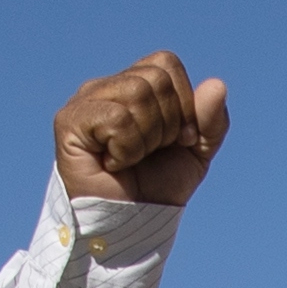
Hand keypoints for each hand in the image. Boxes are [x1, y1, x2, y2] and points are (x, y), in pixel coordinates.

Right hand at [54, 51, 230, 206]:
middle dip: (166, 125)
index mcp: (133, 85)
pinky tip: (112, 163)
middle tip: (149, 153)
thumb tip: (217, 85)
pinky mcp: (69, 121)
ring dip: (146, 138)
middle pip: (155, 79)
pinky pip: (117, 118)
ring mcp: (85, 101)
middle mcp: (106, 87)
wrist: (130, 224)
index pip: (165, 63)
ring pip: (138, 94)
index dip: (183, 103)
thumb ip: (210, 120)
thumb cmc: (157, 187)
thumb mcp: (195, 153)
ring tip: (129, 158)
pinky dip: (127, 149)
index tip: (177, 140)